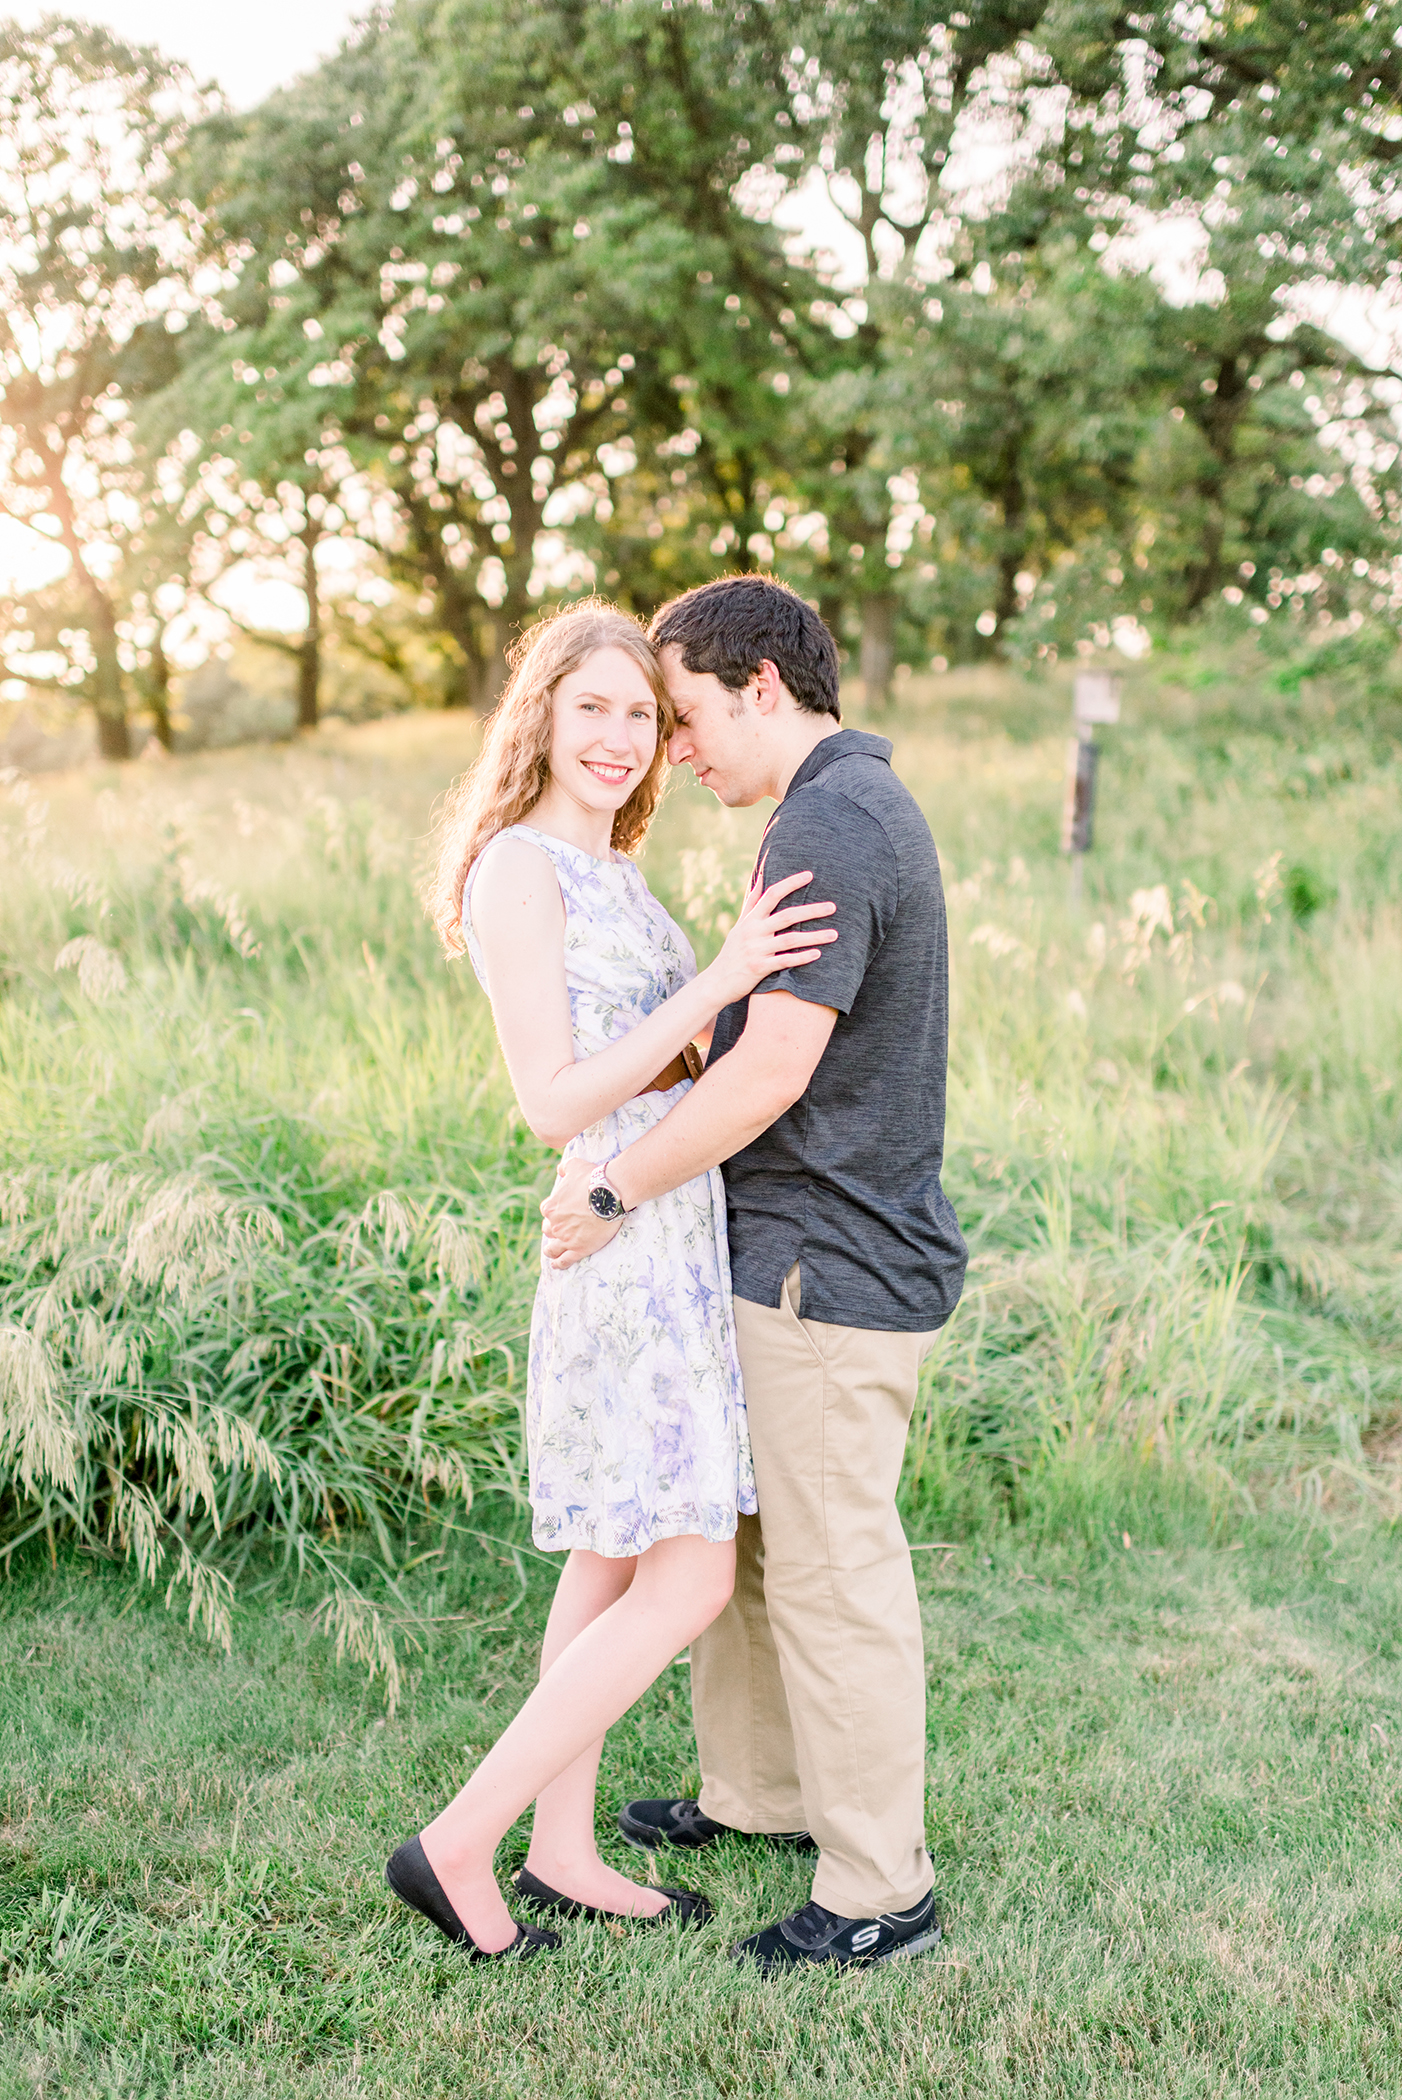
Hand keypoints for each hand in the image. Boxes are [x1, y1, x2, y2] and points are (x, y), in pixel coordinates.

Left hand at [540, 1156, 623, 1268]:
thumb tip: (560, 1170)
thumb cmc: (592, 1179)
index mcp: (551, 1207)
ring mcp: (565, 1238)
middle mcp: (555, 1224)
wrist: (609, 1194)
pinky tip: (557, 1265)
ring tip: (551, 1251)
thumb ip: (565, 1168)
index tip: (561, 1212)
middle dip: (553, 1229)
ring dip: (551, 1249)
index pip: (547, 1211)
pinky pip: (564, 1260)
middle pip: (548, 1230)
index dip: (554, 1212)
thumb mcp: (575, 1166)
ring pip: (552, 1248)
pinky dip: (559, 1263)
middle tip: (563, 1228)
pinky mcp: (578, 1249)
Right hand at [705, 862, 836, 1006]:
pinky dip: (801, 958)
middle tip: (833, 907)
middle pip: (786, 916)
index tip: (809, 875)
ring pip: (790, 940)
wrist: (717, 982)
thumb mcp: (739, 926)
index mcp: (750, 920)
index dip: (790, 883)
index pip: (772, 895)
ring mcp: (756, 950)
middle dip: (811, 910)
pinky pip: (784, 961)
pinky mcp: (759, 968)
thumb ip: (752, 903)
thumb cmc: (732, 952)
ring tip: (835, 934)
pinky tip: (818, 954)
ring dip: (814, 936)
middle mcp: (753, 932)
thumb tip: (761, 878)